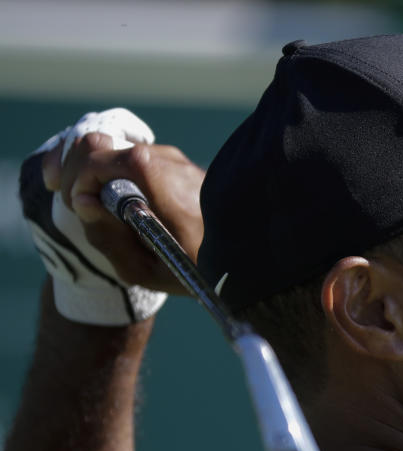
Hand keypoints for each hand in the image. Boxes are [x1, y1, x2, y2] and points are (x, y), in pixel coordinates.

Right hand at [23, 109, 204, 324]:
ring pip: (112, 147)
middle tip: (73, 201)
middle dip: (74, 169)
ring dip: (90, 170)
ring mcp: (172, 159)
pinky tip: (103, 196)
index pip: (115, 157)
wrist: (244, 254)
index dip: (83, 175)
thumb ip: (109, 237)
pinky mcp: (171, 161)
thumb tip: (82, 200)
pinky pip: (128, 155)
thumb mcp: (146, 270)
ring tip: (86, 202)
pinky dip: (107, 170)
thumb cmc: (195, 270)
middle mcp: (171, 165)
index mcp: (170, 191)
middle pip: (103, 143)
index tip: (78, 204)